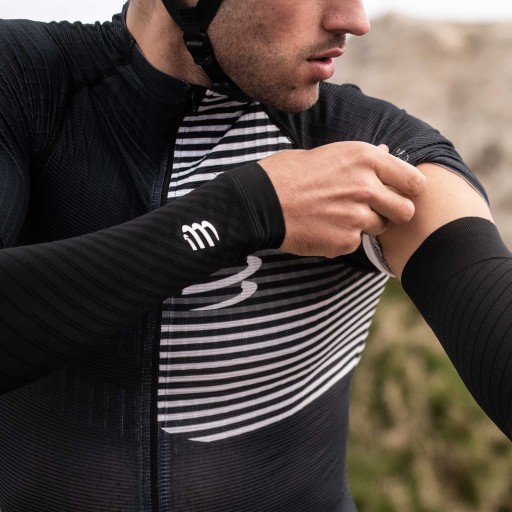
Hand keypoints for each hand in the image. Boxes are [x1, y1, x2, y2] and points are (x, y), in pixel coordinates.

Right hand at [259, 141, 425, 257]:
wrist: (261, 202)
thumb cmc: (289, 173)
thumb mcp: (329, 154)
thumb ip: (363, 159)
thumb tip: (386, 152)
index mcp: (365, 159)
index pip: (414, 181)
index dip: (409, 190)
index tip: (399, 194)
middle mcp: (366, 186)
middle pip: (405, 210)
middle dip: (392, 212)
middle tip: (374, 211)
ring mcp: (356, 216)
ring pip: (379, 228)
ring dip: (364, 225)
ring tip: (336, 216)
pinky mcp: (344, 241)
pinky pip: (354, 242)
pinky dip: (342, 239)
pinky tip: (321, 227)